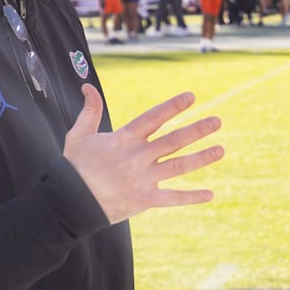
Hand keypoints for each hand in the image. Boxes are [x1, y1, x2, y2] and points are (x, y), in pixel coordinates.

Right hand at [64, 84, 223, 224]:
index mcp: (124, 139)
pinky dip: (192, 197)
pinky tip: (210, 194)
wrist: (67, 203)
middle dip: (197, 130)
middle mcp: (138, 156)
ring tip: (222, 149)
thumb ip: (89, 111)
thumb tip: (87, 87)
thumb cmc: (72, 168)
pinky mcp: (144, 200)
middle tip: (217, 121)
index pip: (154, 117)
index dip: (173, 106)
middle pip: (174, 140)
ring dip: (202, 158)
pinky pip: (172, 198)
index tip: (191, 97)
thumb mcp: (78, 136)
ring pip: (179, 166)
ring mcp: (143, 178)